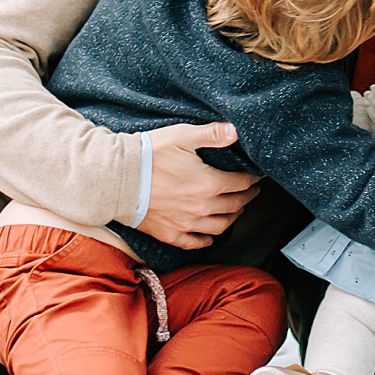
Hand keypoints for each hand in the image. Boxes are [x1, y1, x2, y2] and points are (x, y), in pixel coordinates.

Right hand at [132, 122, 259, 249]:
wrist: (117, 180)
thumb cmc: (149, 156)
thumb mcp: (182, 136)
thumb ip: (211, 134)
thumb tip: (235, 131)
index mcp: (208, 184)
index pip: (240, 184)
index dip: (251, 180)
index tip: (257, 177)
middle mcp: (202, 208)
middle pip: (234, 206)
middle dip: (246, 198)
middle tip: (251, 193)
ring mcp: (186, 224)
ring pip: (219, 227)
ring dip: (232, 218)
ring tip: (236, 211)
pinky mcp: (170, 233)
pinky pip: (195, 243)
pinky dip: (207, 240)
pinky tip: (210, 237)